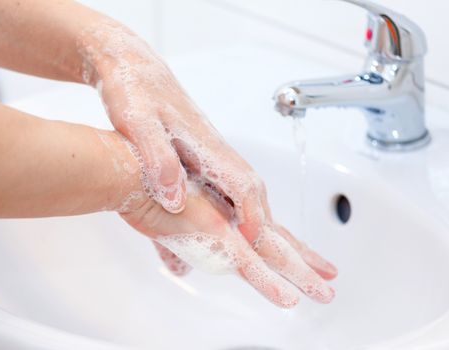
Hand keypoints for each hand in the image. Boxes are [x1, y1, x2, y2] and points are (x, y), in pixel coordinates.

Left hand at [77, 21, 336, 283]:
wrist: (136, 69)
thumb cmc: (135, 92)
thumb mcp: (137, 122)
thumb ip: (157, 158)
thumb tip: (175, 198)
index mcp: (207, 146)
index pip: (242, 189)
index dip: (253, 221)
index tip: (263, 250)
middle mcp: (219, 154)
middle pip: (261, 199)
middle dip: (284, 234)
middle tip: (313, 267)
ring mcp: (217, 159)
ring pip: (255, 200)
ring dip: (275, 231)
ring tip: (301, 259)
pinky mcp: (208, 161)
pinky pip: (239, 198)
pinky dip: (253, 220)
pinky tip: (250, 235)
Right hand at [121, 179, 336, 307]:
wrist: (129, 171)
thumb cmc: (143, 189)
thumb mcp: (165, 227)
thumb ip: (176, 249)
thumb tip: (180, 269)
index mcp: (224, 215)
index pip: (263, 235)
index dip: (284, 247)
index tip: (303, 259)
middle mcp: (234, 218)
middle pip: (279, 242)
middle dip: (306, 259)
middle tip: (329, 274)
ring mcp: (229, 226)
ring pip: (276, 255)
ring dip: (302, 276)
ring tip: (326, 294)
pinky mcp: (216, 234)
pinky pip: (251, 265)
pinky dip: (271, 284)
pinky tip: (289, 299)